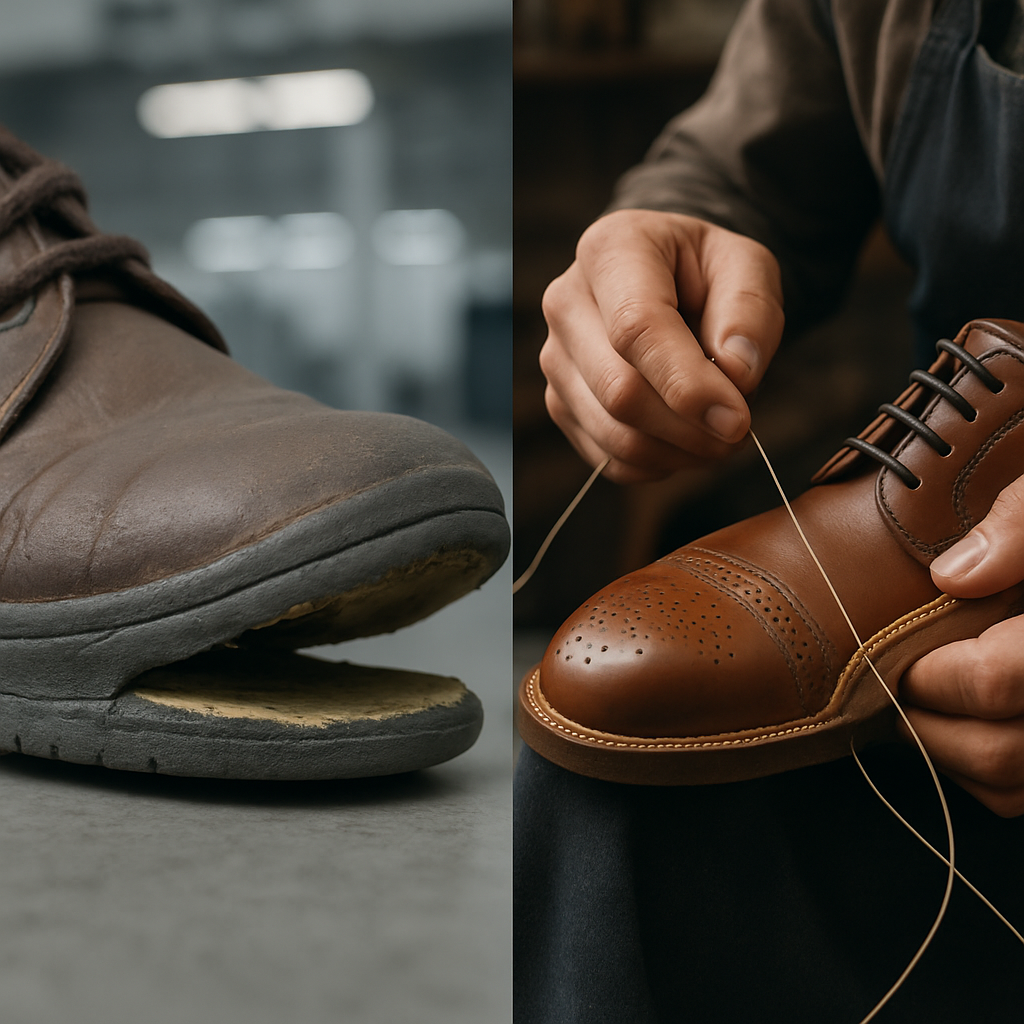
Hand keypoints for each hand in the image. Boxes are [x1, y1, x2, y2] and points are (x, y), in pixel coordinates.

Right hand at [539, 209, 784, 482]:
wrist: (668, 282)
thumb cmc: (707, 273)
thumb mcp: (747, 266)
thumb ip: (750, 312)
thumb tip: (736, 374)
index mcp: (610, 251)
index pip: (636, 330)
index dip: (687, 384)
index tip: (737, 420)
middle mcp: (566, 304)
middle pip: (619, 390)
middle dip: (688, 428)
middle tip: (739, 432)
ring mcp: (557, 359)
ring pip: (613, 434)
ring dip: (678, 452)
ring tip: (719, 436)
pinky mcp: (561, 403)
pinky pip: (609, 458)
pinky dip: (658, 464)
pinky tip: (686, 442)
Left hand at [901, 475, 1023, 816]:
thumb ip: (1020, 525)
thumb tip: (951, 577)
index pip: (992, 681)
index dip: (929, 673)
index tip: (894, 650)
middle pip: (997, 751)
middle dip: (926, 721)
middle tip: (892, 682)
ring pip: (1008, 784)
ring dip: (948, 752)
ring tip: (918, 702)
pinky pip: (1019, 794)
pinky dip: (980, 771)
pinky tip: (956, 721)